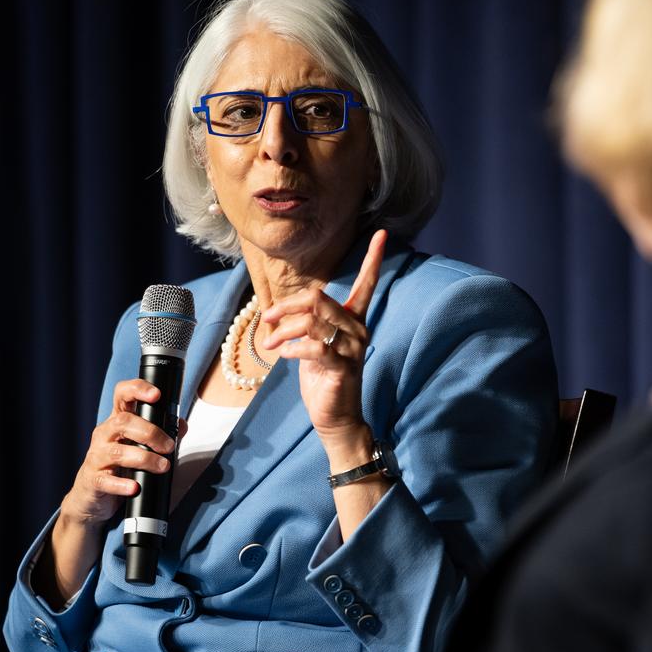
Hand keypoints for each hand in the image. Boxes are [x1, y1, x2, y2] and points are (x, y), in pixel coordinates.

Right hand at [59, 379, 183, 528]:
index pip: (122, 395)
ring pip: (117, 451)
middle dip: (150, 432)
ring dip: (144, 458)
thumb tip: (181, 424)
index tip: (156, 395)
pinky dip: (122, 484)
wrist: (94, 495)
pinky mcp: (93, 479)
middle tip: (169, 446)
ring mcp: (96, 456)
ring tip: (163, 466)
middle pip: (123, 422)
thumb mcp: (141, 445)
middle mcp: (104, 434)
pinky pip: (106, 480)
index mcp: (118, 421)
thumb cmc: (121, 465)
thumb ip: (162, 433)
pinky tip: (135, 487)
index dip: (137, 389)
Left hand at [262, 229, 387, 453]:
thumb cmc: (324, 379)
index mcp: (354, 320)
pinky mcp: (342, 367)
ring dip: (282, 330)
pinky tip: (283, 356)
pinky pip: (313, 347)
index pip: (368, 283)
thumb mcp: (316, 345)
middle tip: (268, 319)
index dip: (374, 258)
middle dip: (286, 306)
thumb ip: (309, 323)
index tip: (383, 233)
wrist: (336, 418)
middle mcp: (358, 330)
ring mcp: (352, 348)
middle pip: (318, 299)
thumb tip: (284, 309)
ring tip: (271, 342)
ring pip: (312, 320)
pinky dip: (291, 349)